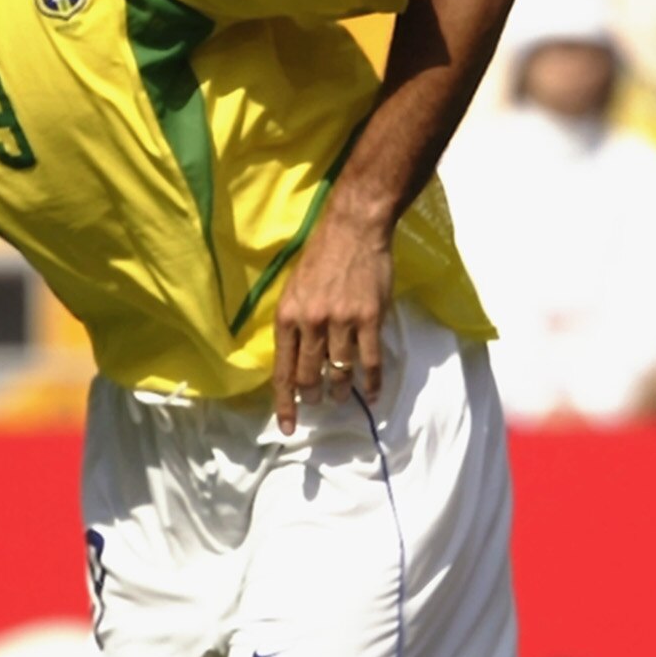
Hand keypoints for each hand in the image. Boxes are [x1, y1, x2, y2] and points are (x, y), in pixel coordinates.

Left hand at [272, 204, 390, 433]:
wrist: (353, 229)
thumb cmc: (322, 256)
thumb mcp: (294, 289)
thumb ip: (294, 323)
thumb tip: (295, 358)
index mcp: (287, 316)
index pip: (282, 371)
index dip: (284, 404)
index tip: (287, 427)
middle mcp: (311, 323)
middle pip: (309, 377)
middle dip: (312, 396)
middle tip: (318, 400)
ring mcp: (341, 322)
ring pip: (339, 373)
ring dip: (340, 391)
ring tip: (341, 395)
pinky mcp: (369, 319)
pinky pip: (370, 362)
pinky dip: (372, 382)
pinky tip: (373, 393)